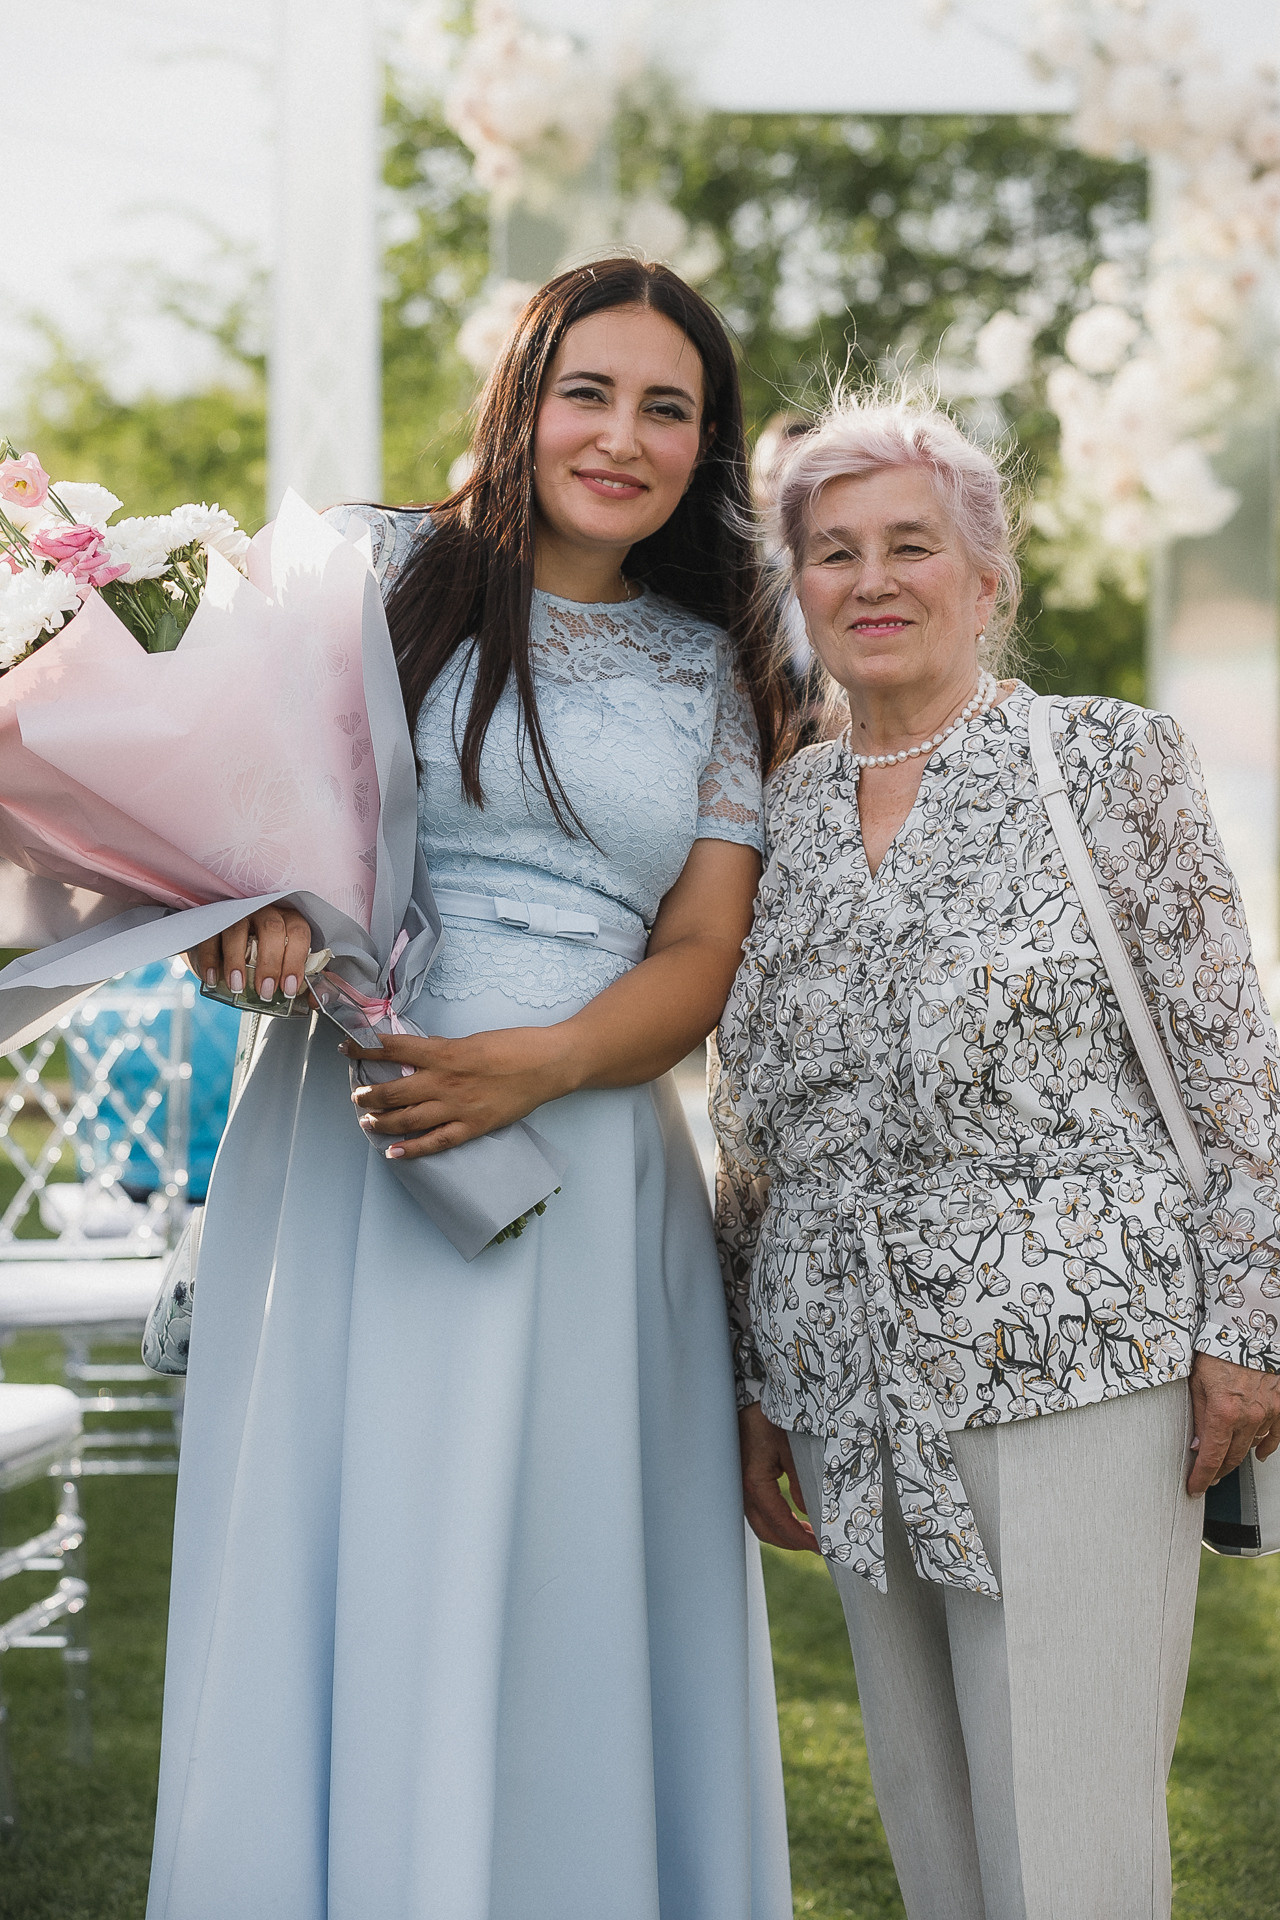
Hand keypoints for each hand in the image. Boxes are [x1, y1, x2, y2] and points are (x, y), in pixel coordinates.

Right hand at [186, 907, 312, 1002]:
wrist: (229, 948)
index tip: (289, 988)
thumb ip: (305, 982)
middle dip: (270, 963)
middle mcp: (265, 912)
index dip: (295, 961)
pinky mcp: (212, 921)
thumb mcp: (285, 967)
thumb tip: (317, 1000)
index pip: (299, 933)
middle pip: (272, 929)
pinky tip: (214, 979)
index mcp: (288, 920)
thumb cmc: (263, 956)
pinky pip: (210, 936)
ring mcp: (238, 913)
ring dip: (237, 961)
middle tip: (266, 991)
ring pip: (238, 929)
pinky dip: (210, 959)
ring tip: (238, 986)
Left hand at [345, 1024, 574, 1158]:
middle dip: (368, 1094)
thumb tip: (415, 1055)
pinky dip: (411, 1149)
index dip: (365, 1049)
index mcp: (445, 1053)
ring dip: (381, 1121)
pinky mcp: (472, 1128)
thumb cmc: (514, 1046)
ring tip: (366, 1120)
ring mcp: (457, 1108)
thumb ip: (442, 1049)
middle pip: (394, 1091)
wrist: (548, 1065)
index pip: (394, 1050)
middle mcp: (445, 1082)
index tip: (347, 1049)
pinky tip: (393, 1152)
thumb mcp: (472, 1039)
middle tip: (356, 1095)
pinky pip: (435, 1142)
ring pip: (407, 1119)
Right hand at [738, 1402, 819, 1552]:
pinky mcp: (741, 1479)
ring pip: (758, 1522)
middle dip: (791, 1542)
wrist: (749, 1397)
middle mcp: (742, 1487)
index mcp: (755, 1481)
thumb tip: (809, 1512)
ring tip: (807, 1533)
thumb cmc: (771, 1417)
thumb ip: (801, 1482)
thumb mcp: (792, 1447)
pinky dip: (773, 1519)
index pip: (779, 1522)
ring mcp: (738, 1485)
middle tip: (816, 1545)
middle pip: (765, 1530)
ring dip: (781, 1532)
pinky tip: (790, 1516)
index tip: (820, 1546)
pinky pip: (755, 1509)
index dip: (800, 1539)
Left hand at [1187, 1352, 1279, 1496]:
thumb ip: (1198, 1415)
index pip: (1211, 1457)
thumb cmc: (1218, 1350)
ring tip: (1225, 1463)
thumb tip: (1197, 1444)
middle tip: (1207, 1477)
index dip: (1202, 1477)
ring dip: (1237, 1457)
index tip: (1195, 1487)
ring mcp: (1268, 1413)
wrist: (1247, 1329)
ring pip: (1252, 1447)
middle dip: (1217, 1472)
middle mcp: (1248, 1417)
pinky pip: (1276, 1436)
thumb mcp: (1197, 1382)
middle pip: (1232, 1457)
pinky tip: (1259, 1454)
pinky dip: (1266, 1447)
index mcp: (1223, 1412)